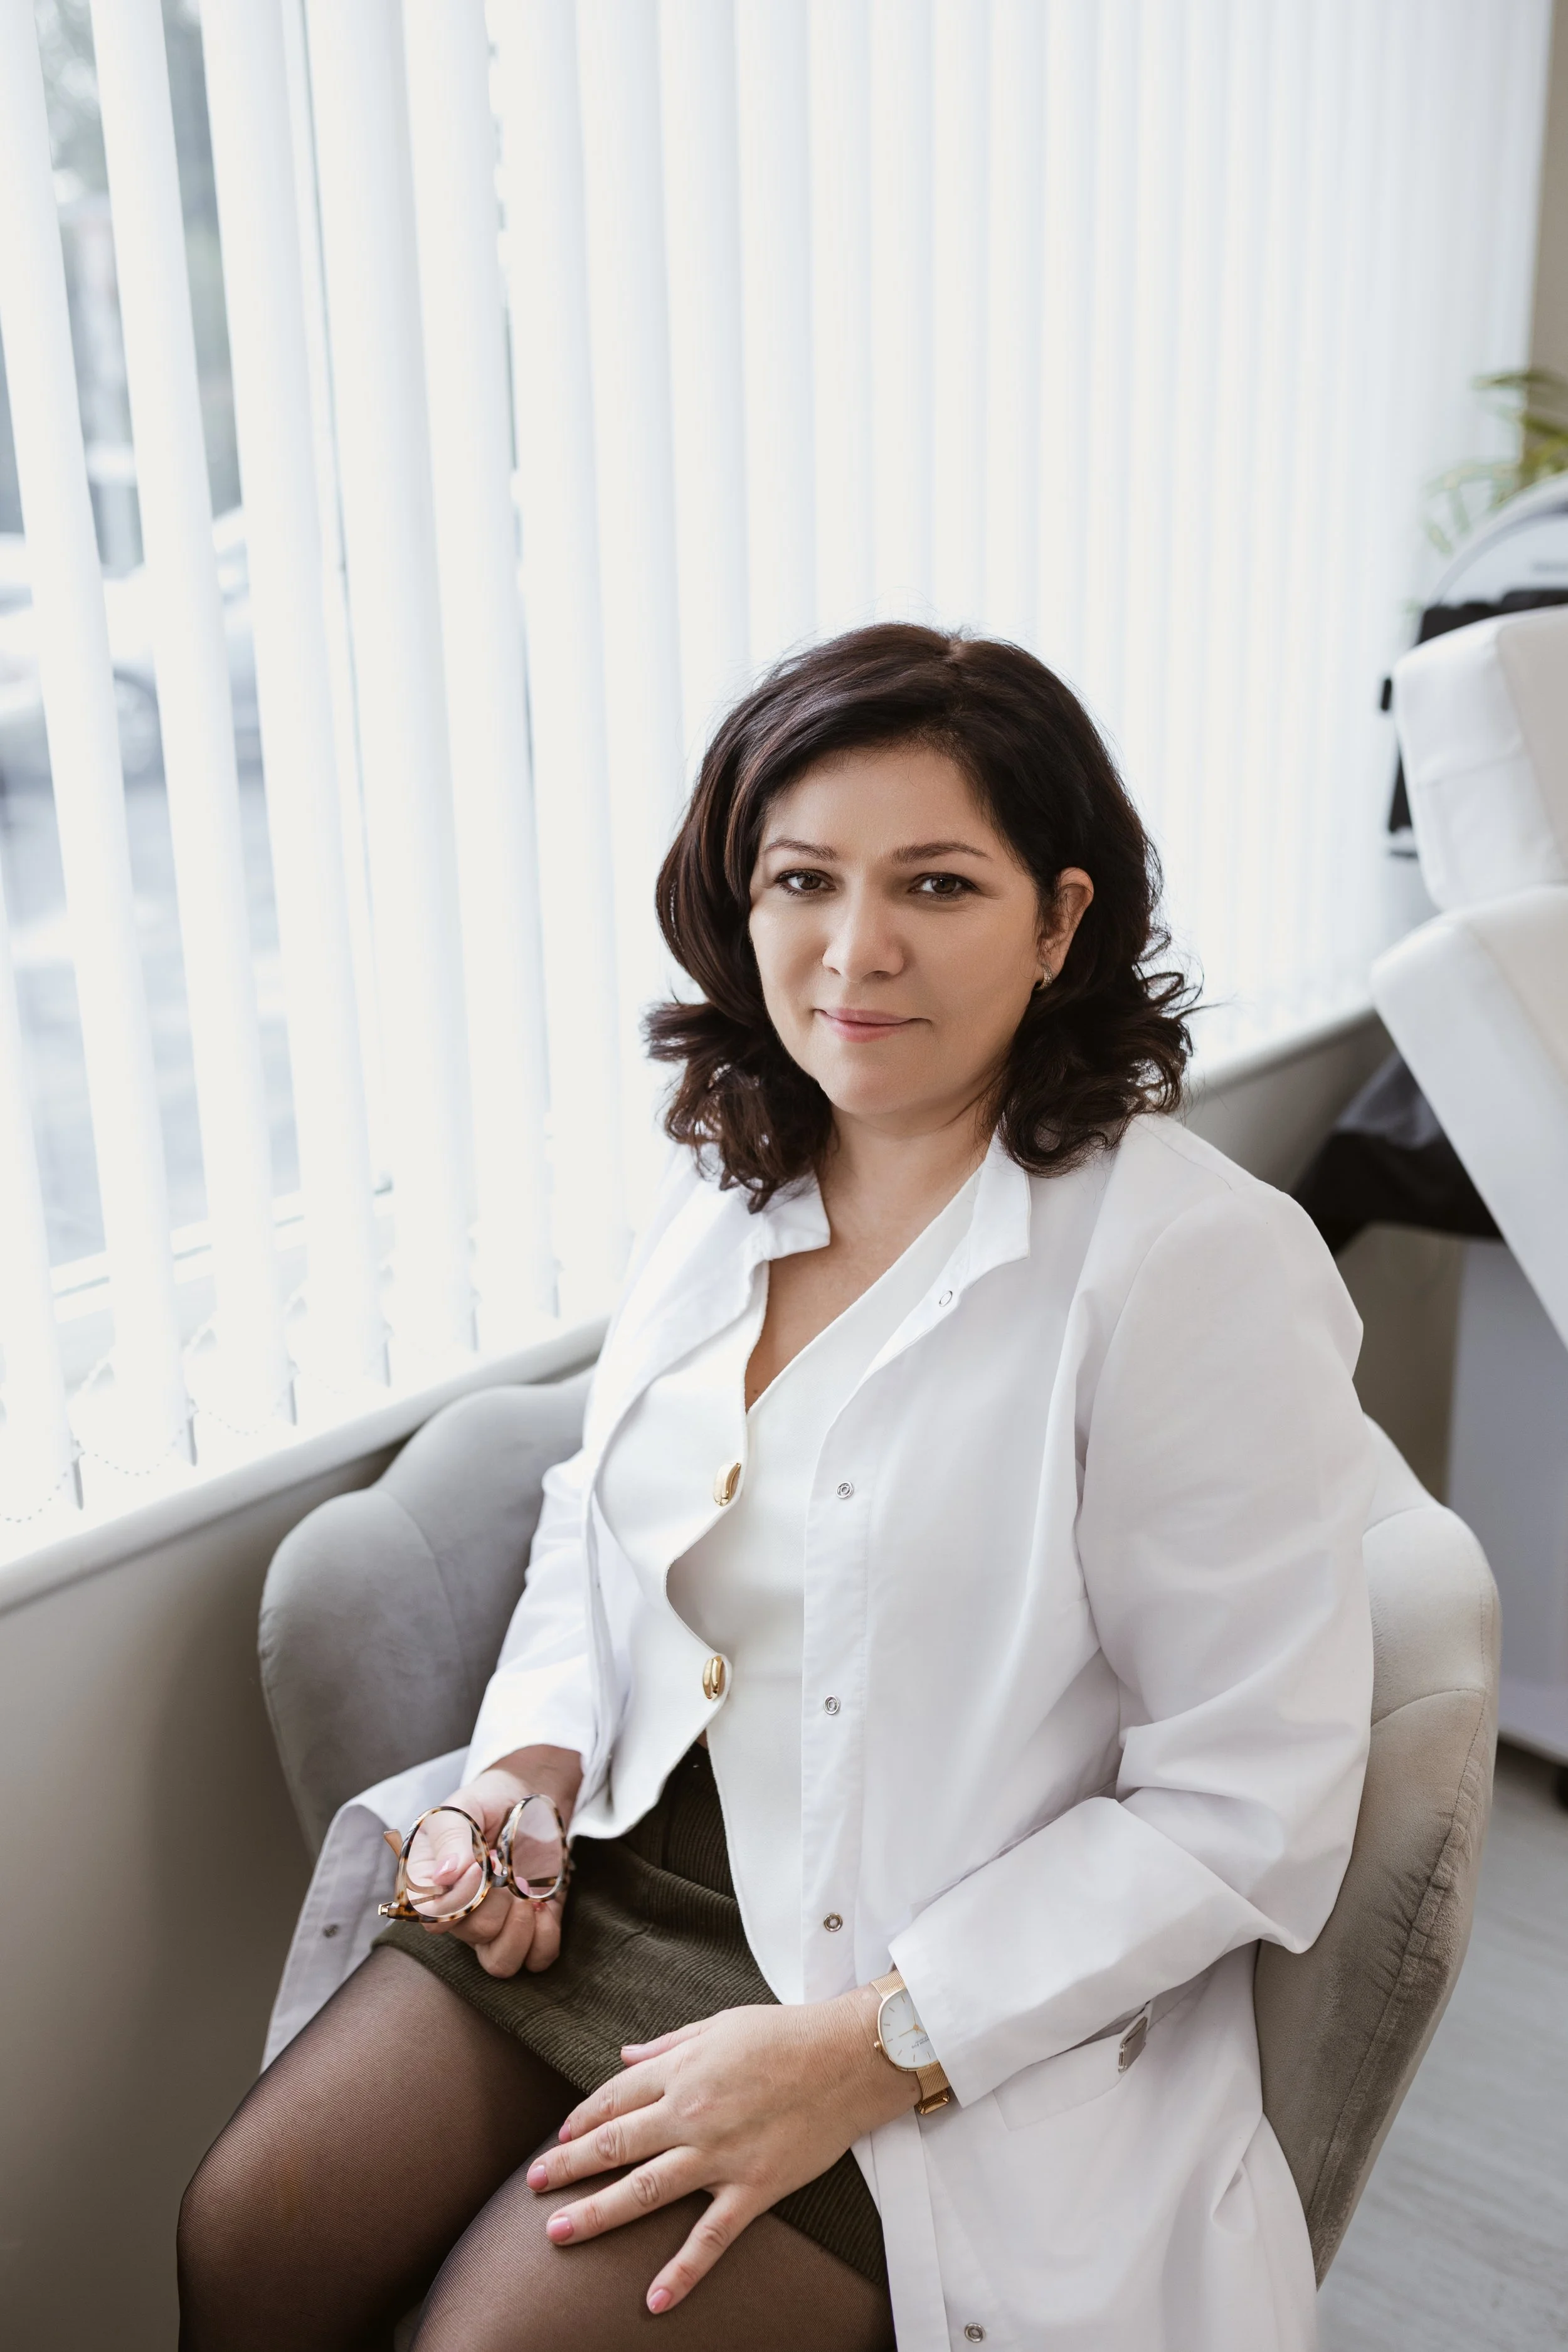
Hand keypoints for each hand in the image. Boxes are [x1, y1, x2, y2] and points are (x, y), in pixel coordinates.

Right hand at [414, 1743, 580, 1979]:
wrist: (529, 1797)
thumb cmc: (488, 1801)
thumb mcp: (465, 1806)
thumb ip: (450, 1837)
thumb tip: (443, 1877)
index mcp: (432, 1885)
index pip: (431, 1918)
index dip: (458, 1900)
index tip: (482, 1865)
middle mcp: (460, 1914)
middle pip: (471, 1935)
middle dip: (496, 1901)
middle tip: (507, 1866)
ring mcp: (496, 1926)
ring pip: (499, 1963)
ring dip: (520, 1930)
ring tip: (527, 1895)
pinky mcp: (531, 1928)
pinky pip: (535, 1959)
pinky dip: (545, 1938)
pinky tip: (544, 1907)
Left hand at [525, 1988, 919, 2312]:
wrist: (847, 2058)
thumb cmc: (785, 2033)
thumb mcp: (719, 2024)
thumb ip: (667, 2045)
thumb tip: (623, 2057)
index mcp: (681, 2071)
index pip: (614, 2098)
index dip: (581, 2120)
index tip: (558, 2138)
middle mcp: (691, 2114)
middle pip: (616, 2145)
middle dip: (568, 2167)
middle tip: (533, 2186)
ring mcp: (721, 2156)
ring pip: (645, 2191)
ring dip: (598, 2213)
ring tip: (558, 2232)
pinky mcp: (754, 2189)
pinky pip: (711, 2237)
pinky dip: (682, 2271)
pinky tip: (654, 2299)